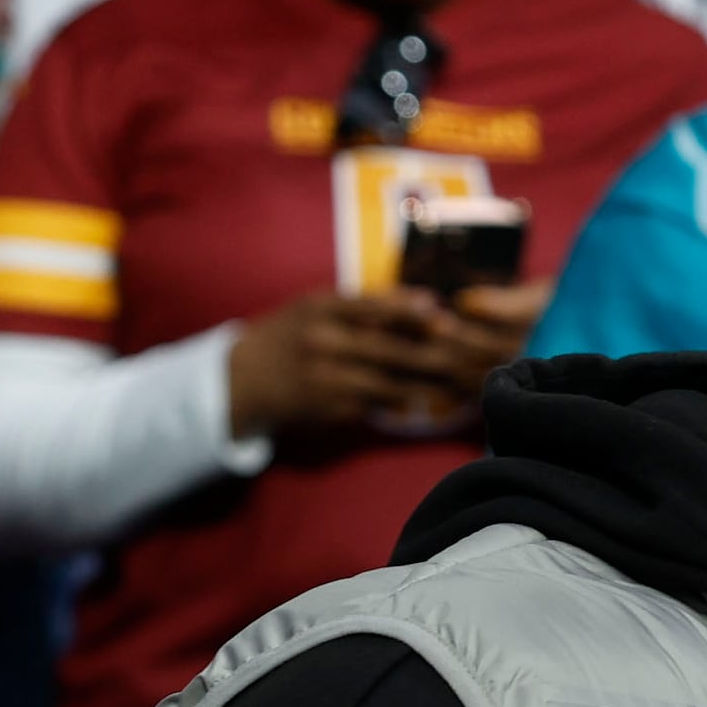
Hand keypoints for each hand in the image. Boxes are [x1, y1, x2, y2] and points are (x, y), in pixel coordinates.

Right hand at [227, 288, 500, 438]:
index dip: (407, 309)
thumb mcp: (316, 308)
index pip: (370, 306)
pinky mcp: (326, 407)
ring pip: (384, 381)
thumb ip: (364, 304)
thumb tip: (423, 298)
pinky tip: (416, 402)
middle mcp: (321, 341)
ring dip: (421, 384)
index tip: (440, 310)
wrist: (244, 378)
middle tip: (462, 354)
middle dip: (428, 353)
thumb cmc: (291, 335)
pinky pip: (369, 404)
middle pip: (385, 348)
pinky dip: (394, 402)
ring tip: (452, 384)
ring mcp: (324, 377)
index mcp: (320, 308)